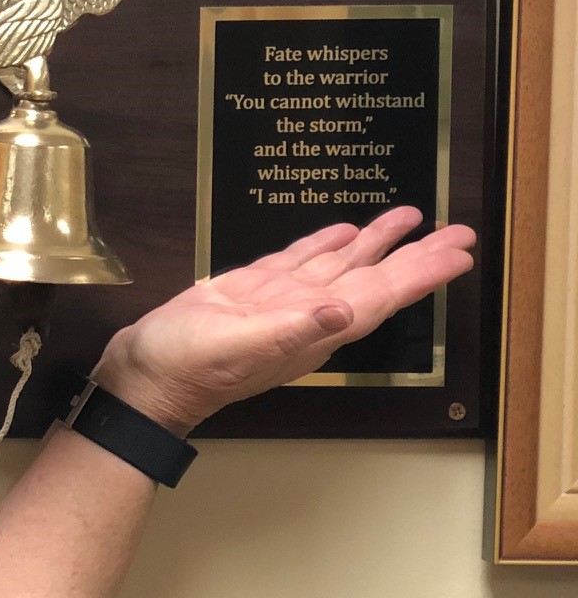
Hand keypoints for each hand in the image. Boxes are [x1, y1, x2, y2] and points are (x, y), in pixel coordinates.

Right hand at [92, 207, 476, 433]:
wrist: (140, 380)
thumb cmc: (185, 368)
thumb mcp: (239, 347)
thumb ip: (294, 331)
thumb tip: (344, 311)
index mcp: (311, 328)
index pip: (379, 296)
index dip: (421, 274)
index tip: (458, 253)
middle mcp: (305, 315)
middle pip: (372, 279)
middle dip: (415, 255)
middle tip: (457, 231)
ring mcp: (278, 304)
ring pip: (340, 266)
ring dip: (377, 244)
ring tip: (411, 217)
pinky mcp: (248, 292)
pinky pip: (299, 263)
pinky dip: (324, 245)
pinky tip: (342, 232)